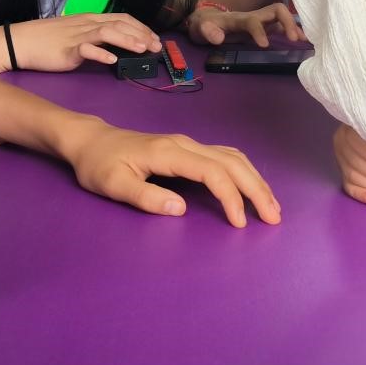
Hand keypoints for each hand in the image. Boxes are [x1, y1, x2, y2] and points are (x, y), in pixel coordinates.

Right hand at [0, 14, 161, 72]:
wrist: (19, 41)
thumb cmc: (46, 39)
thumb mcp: (75, 33)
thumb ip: (94, 37)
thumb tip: (114, 46)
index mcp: (90, 19)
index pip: (122, 18)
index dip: (140, 27)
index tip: (154, 38)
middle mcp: (86, 24)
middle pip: (120, 24)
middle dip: (141, 34)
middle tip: (157, 46)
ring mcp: (77, 36)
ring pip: (107, 33)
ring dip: (127, 40)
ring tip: (143, 49)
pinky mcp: (67, 50)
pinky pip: (86, 50)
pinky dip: (100, 54)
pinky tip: (112, 61)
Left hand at [65, 121, 281, 227]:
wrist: (91, 141)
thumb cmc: (99, 164)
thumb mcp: (112, 185)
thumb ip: (145, 196)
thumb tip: (181, 208)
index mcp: (168, 152)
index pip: (212, 171)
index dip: (230, 196)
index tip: (239, 223)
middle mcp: (184, 144)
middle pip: (231, 162)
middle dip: (256, 189)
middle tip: (274, 217)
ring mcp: (188, 144)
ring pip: (232, 157)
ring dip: (254, 180)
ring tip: (271, 205)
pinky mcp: (187, 149)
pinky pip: (224, 156)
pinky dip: (244, 172)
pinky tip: (251, 186)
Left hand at [187, 2, 306, 47]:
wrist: (202, 13)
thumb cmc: (201, 22)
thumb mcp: (199, 27)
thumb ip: (207, 30)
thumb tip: (217, 37)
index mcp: (236, 18)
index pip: (251, 20)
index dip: (259, 31)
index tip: (264, 45)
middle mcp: (251, 15)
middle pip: (275, 10)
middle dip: (287, 22)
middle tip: (295, 39)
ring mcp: (259, 19)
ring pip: (280, 15)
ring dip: (293, 25)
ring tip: (305, 39)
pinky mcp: (263, 26)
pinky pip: (280, 25)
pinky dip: (292, 30)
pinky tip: (303, 39)